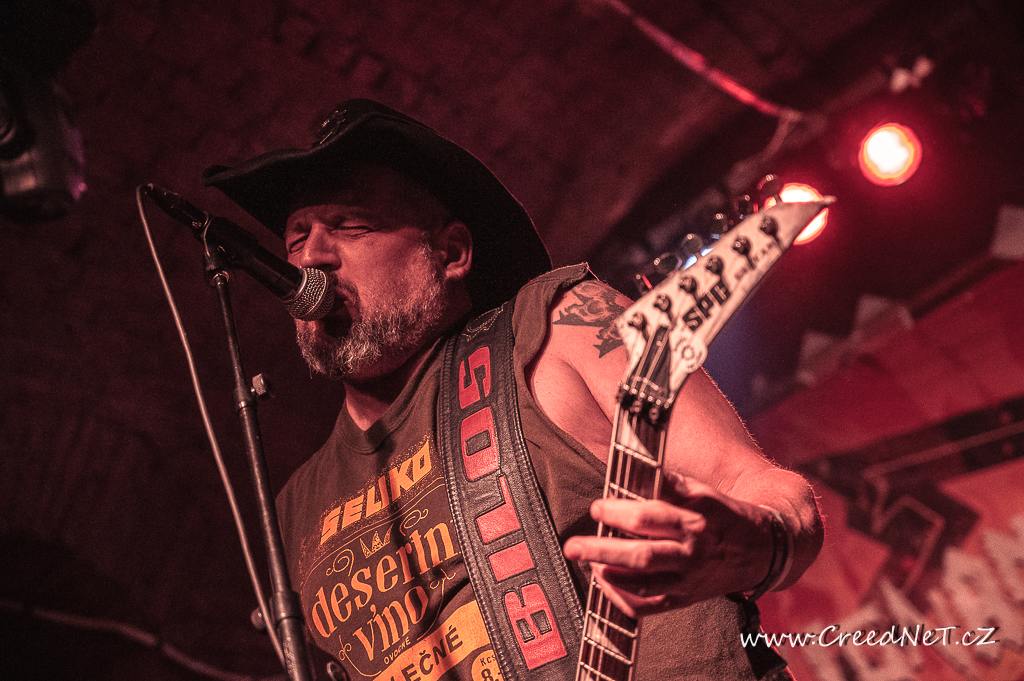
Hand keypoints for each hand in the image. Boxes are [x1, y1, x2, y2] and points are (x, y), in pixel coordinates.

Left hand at [562, 472, 772, 617]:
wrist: (763, 551)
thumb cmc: (723, 515)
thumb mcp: (701, 491)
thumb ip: (666, 484)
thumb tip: (631, 471)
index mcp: (695, 520)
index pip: (652, 516)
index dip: (620, 512)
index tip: (597, 507)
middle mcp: (691, 553)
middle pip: (642, 554)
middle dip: (603, 550)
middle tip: (573, 546)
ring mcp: (688, 580)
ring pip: (643, 583)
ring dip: (608, 574)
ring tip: (587, 562)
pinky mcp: (684, 599)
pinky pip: (647, 607)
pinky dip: (621, 599)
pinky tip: (604, 582)